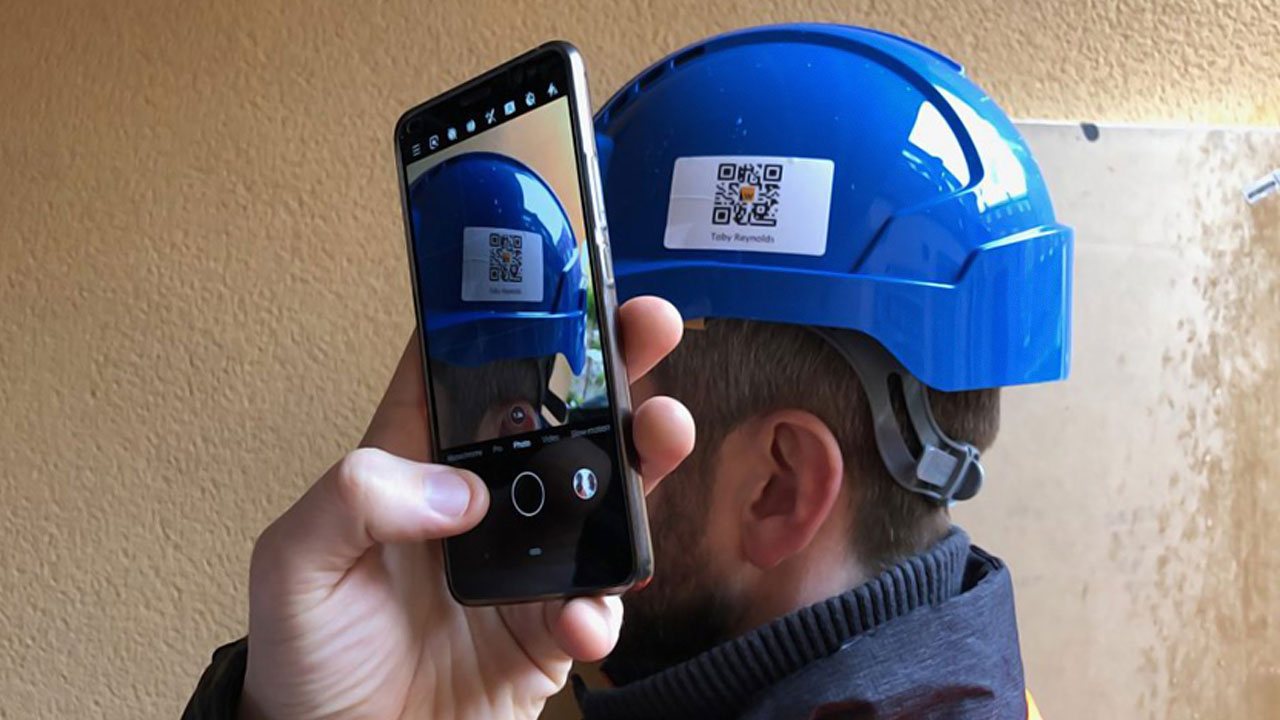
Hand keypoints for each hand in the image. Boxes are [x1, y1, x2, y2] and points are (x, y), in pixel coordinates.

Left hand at [239, 297, 693, 719]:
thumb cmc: (310, 653)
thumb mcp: (296, 564)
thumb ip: (355, 501)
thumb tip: (461, 491)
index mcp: (415, 466)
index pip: (464, 372)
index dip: (509, 318)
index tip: (557, 275)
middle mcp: (482, 503)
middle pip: (558, 416)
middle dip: (612, 366)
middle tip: (650, 326)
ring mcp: (526, 563)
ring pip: (603, 493)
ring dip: (642, 461)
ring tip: (666, 434)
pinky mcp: (550, 627)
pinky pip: (599, 603)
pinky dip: (602, 608)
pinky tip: (581, 621)